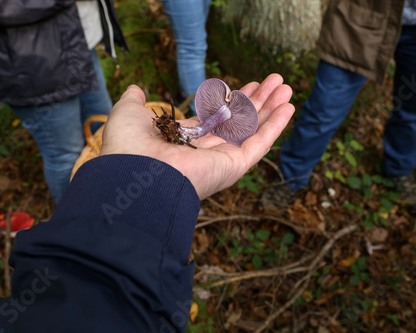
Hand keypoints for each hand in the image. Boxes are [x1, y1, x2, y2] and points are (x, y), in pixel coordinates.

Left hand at [100, 74, 294, 199]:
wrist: (135, 174)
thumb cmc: (129, 146)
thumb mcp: (128, 114)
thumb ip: (134, 101)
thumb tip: (136, 90)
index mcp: (185, 139)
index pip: (216, 117)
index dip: (234, 100)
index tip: (249, 84)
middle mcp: (204, 151)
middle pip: (239, 121)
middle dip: (258, 100)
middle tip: (276, 81)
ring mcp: (220, 159)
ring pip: (252, 130)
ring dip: (271, 109)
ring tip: (287, 88)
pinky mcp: (233, 167)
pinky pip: (258, 145)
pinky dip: (275, 127)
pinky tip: (288, 107)